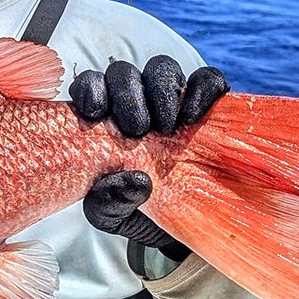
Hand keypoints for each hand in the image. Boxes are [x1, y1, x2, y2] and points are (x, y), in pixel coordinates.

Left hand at [70, 56, 228, 262]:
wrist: (183, 231)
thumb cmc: (137, 213)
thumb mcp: (113, 217)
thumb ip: (108, 203)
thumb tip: (131, 180)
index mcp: (102, 122)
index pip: (89, 86)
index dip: (90, 90)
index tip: (95, 113)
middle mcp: (135, 104)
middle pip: (123, 72)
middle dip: (127, 95)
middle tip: (137, 129)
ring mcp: (172, 101)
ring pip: (161, 67)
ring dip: (161, 90)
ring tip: (168, 127)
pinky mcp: (209, 104)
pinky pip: (207, 79)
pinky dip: (201, 89)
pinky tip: (194, 116)